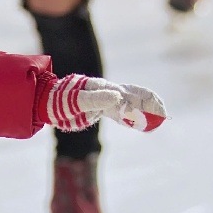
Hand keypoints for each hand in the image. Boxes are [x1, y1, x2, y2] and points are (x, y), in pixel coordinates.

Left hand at [47, 75, 166, 132]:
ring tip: (158, 119)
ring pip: (132, 103)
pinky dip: (134, 117)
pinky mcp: (103, 107)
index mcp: (107, 88)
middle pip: (137, 96)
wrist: (48, 102)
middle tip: (164, 116)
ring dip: (145, 111)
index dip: (147, 102)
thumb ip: (97, 99)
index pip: (133, 94)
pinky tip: (141, 124)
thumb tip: (119, 96)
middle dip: (152, 105)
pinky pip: (123, 112)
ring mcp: (107, 99)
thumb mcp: (78, 100)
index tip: (158, 113)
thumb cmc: (62, 100)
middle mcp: (110, 92)